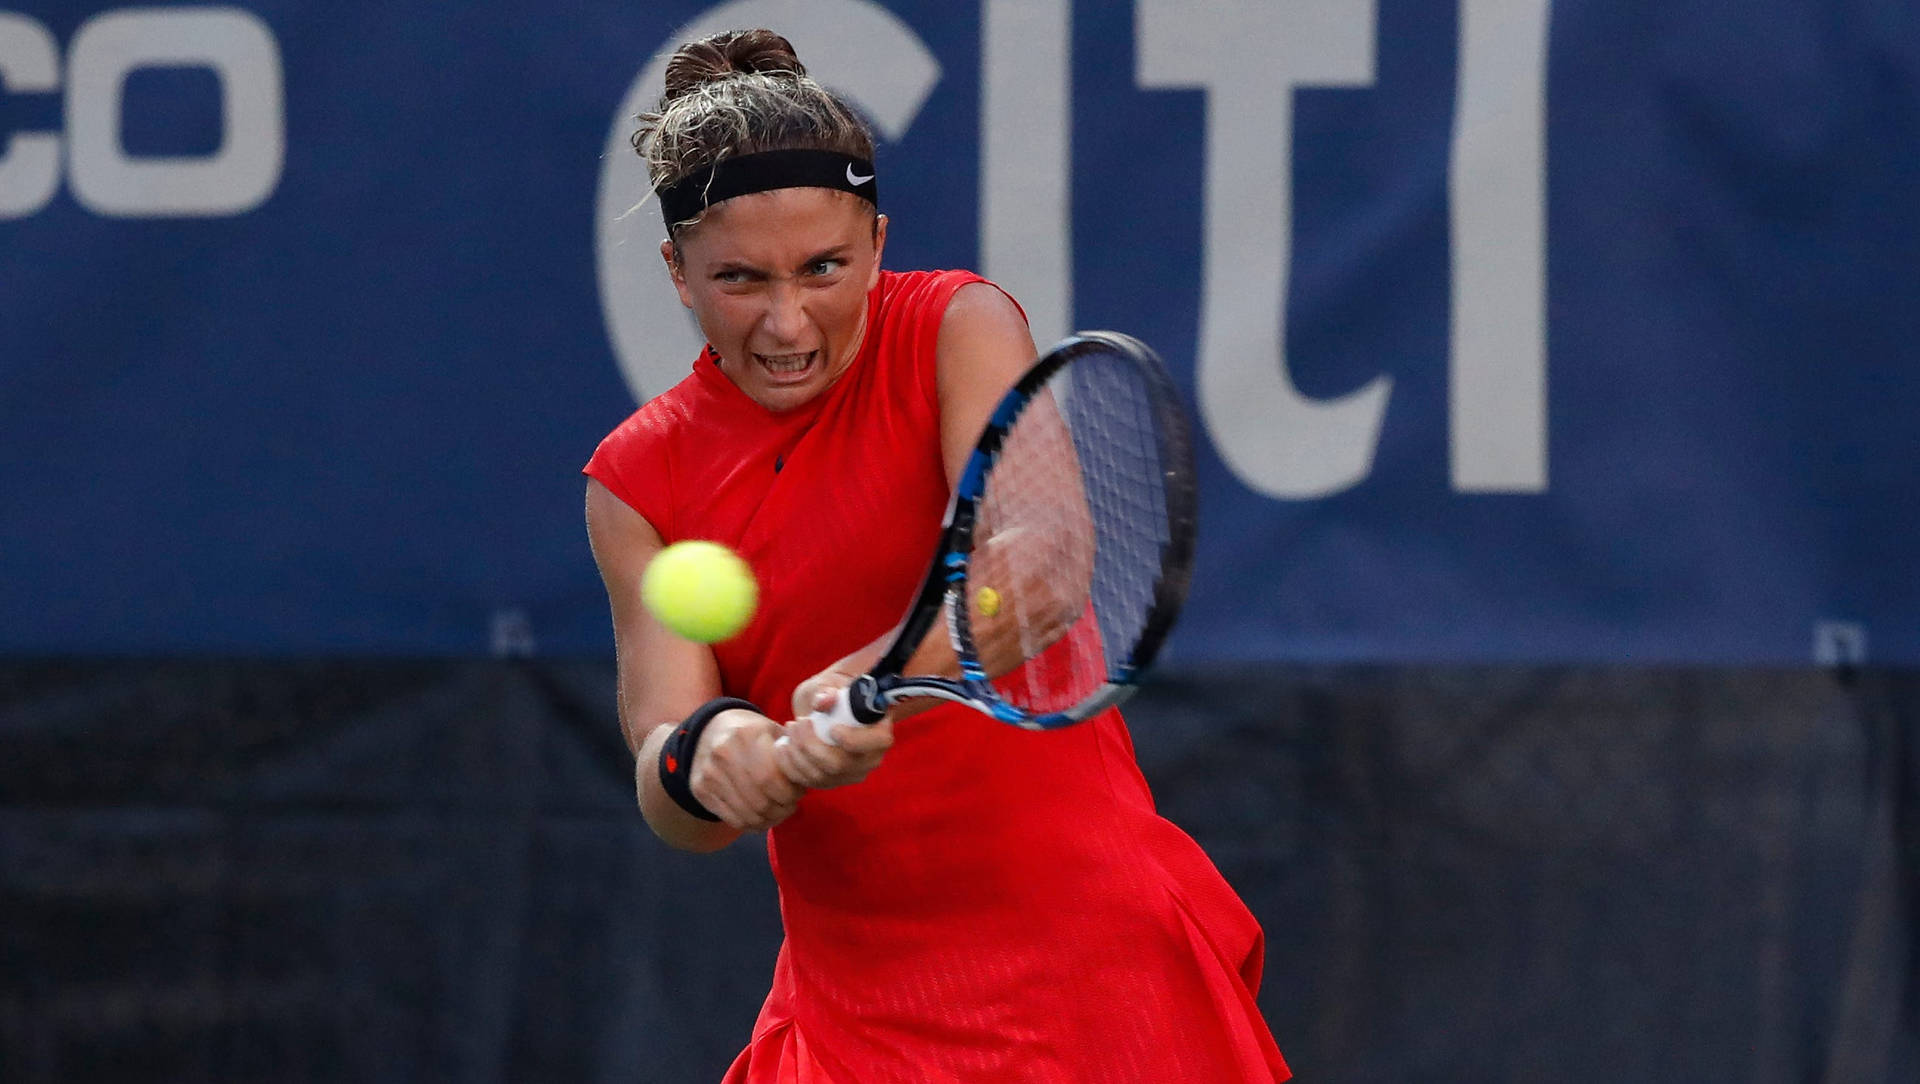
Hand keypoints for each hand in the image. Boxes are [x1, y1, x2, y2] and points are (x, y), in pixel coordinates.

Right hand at [689, 708, 804, 830]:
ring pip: (748, 814)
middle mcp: (724, 753)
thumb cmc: (752, 735)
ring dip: (769, 821)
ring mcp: (710, 773)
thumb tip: (809, 775)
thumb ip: (792, 750)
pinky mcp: (701, 789)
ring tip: (778, 813)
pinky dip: (752, 825)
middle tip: (791, 806)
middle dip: (782, 809)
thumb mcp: (772, 731)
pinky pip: (733, 819)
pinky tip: (762, 818)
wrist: (710, 731)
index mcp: (747, 735)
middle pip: (760, 800)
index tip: (799, 794)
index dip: (790, 793)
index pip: (771, 778)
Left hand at [774, 680, 894, 789]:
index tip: (832, 727)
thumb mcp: (834, 686)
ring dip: (797, 753)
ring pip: (819, 775)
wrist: (831, 709)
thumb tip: (823, 701)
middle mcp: (868, 760)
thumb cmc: (837, 695)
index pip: (876, 743)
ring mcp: (849, 774)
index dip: (853, 740)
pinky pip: (806, 781)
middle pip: (839, 765)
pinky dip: (790, 764)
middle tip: (798, 723)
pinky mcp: (829, 781)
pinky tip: (783, 746)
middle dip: (811, 745)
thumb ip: (828, 692)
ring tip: (790, 728)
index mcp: (880, 734)